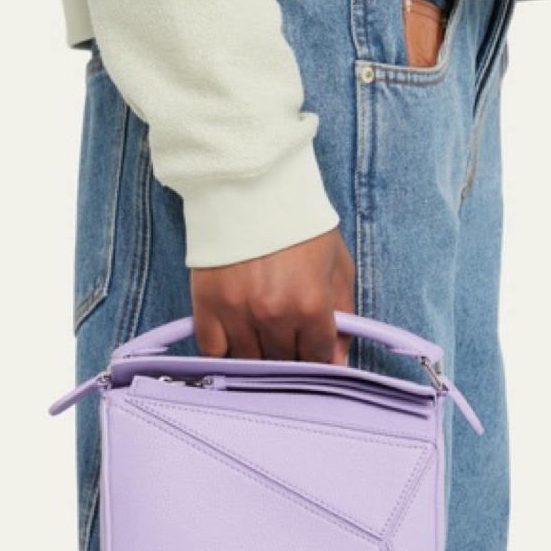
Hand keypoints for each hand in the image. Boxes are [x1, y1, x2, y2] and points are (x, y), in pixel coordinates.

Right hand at [190, 227, 355, 364]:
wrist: (251, 188)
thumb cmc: (299, 224)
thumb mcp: (337, 265)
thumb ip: (344, 316)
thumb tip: (337, 362)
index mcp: (311, 305)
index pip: (318, 357)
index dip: (319, 352)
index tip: (313, 341)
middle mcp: (274, 316)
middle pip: (285, 362)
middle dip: (291, 353)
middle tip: (289, 333)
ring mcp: (237, 314)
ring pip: (250, 362)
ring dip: (260, 354)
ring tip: (263, 333)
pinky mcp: (206, 307)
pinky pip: (213, 352)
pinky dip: (225, 353)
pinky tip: (235, 339)